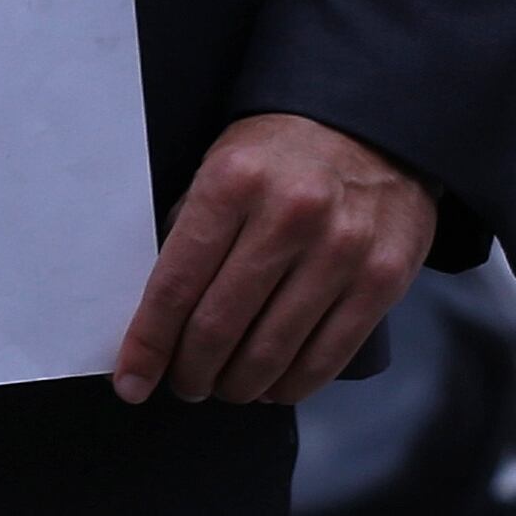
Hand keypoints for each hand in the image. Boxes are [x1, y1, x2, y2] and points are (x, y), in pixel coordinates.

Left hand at [113, 112, 435, 403]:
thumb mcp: (219, 166)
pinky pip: (330, 352)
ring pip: (274, 349)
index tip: (131, 380)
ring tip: (223, 388)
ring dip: (239, 384)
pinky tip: (273, 389)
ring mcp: (341, 251)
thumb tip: (159, 309)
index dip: (149, 342)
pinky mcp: (383, 278)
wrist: (372, 126)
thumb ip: (191, 229)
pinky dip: (293, 384)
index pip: (176, 284)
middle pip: (221, 324)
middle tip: (183, 384)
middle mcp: (288, 218)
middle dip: (191, 371)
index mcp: (231, 184)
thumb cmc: (279, 153)